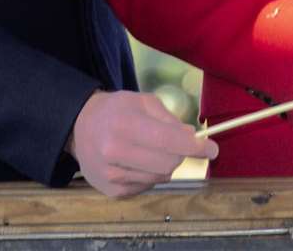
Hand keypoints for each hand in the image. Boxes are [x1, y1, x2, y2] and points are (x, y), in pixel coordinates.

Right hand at [69, 90, 216, 197]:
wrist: (80, 127)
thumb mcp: (142, 101)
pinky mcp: (112, 191)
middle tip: (179, 144)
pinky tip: (138, 160)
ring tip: (151, 149)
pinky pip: (147, 186)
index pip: (168, 141)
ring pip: (160, 177)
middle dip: (181, 154)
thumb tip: (192, 137)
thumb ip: (169, 119)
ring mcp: (112, 175)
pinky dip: (151, 174)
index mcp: (124, 124)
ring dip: (166, 164)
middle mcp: (115, 152)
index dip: (195, 147)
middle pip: (168, 164)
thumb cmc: (116, 110)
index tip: (212, 148)